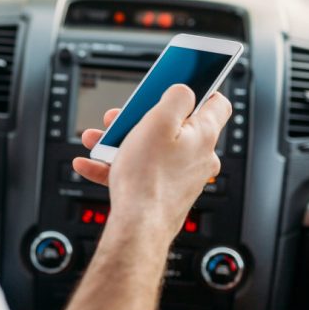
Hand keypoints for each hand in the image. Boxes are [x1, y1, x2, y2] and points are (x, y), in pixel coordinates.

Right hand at [72, 85, 231, 232]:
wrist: (138, 226)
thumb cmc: (149, 177)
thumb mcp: (158, 121)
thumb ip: (176, 97)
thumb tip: (185, 90)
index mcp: (204, 134)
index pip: (217, 103)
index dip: (200, 88)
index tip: (180, 83)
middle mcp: (198, 156)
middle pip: (173, 126)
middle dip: (141, 117)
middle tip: (122, 116)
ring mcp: (181, 176)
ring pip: (152, 149)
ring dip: (122, 141)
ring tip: (98, 140)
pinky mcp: (163, 192)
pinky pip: (139, 172)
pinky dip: (116, 166)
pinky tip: (92, 163)